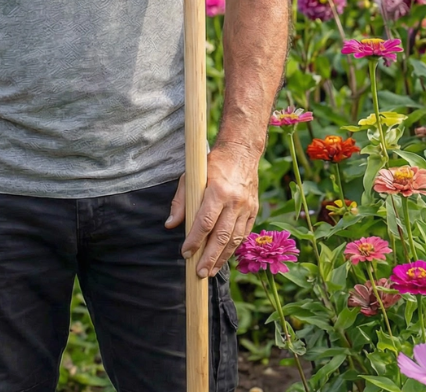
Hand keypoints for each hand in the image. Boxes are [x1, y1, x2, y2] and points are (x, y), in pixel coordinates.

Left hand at [164, 143, 259, 277]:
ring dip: (222, 258)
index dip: (195, 240)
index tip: (185, 253)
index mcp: (218, 190)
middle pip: (221, 235)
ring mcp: (247, 207)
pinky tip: (224, 257)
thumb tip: (171, 225)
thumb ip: (181, 201)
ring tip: (211, 271)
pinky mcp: (254, 210)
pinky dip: (234, 247)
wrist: (242, 152)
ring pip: (235, 239)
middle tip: (199, 273)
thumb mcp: (192, 176)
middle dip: (209, 257)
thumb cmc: (212, 163)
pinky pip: (244, 233)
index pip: (205, 222)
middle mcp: (234, 201)